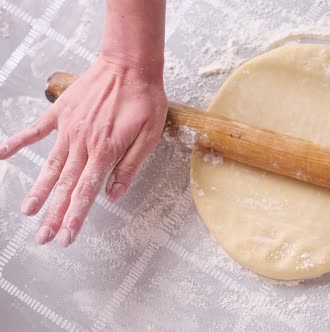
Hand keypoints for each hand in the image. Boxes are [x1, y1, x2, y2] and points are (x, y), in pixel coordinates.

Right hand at [0, 55, 166, 246]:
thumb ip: (130, 166)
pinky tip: (1, 155)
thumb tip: (113, 194)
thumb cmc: (144, 98)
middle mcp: (83, 143)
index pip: (87, 192)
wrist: (130, 63)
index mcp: (106, 151)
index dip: (75, 218)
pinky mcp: (60, 112)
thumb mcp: (150, 135)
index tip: (65, 238)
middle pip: (66, 186)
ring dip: (39, 191)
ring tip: (27, 211)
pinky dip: (17, 142)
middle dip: (54, 215)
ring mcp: (68, 127)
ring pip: (50, 166)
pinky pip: (35, 130)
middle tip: (42, 238)